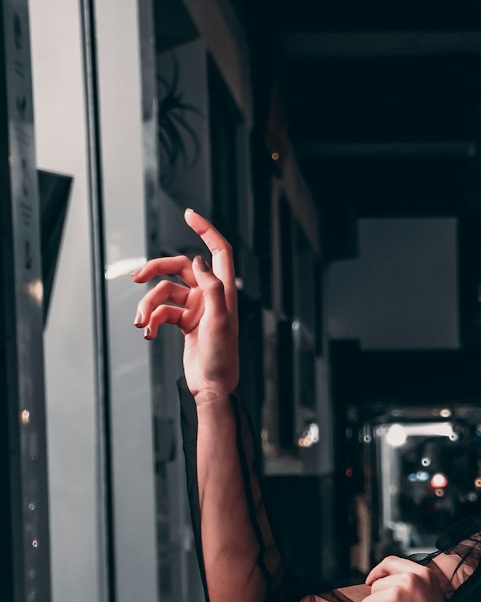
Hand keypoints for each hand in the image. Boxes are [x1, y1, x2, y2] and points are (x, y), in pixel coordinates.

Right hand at [131, 208, 238, 401]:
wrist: (212, 387)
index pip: (219, 251)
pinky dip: (152, 321)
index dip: (206, 230)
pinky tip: (149, 334)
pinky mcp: (184, 323)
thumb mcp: (219, 322)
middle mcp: (210, 296)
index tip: (188, 214)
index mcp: (224, 291)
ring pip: (164, 293)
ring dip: (149, 306)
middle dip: (155, 270)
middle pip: (179, 268)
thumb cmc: (220, 357)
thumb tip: (197, 260)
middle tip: (135, 277)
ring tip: (142, 324)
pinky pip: (161, 312)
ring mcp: (196, 308)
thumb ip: (211, 289)